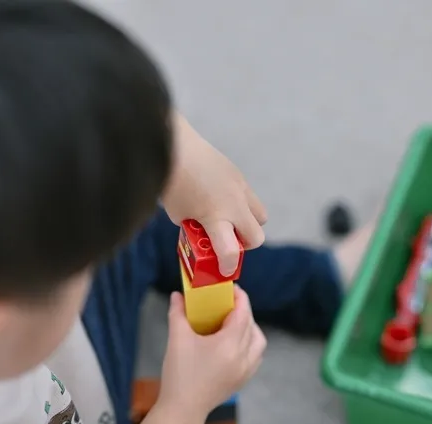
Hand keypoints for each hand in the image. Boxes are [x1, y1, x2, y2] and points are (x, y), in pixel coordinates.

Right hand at [157, 287, 266, 416]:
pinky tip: (237, 344)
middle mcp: (243, 356)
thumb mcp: (177, 339)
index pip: (243, 313)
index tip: (232, 289)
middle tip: (228, 304)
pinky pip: (256, 357)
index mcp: (230, 344)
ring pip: (259, 342)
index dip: (240, 298)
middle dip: (243, 311)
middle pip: (251, 326)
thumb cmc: (179, 373)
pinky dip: (251, 346)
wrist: (182, 410)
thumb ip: (178, 313)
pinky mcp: (243, 380)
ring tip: (234, 323)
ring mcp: (246, 370)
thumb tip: (177, 295)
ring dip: (251, 329)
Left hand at [163, 113, 266, 275]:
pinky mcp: (238, 175)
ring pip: (261, 215)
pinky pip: (249, 196)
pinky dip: (239, 204)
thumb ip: (195, 227)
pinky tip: (217, 196)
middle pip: (257, 235)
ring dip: (248, 223)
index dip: (229, 266)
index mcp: (216, 216)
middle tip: (226, 241)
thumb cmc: (170, 183)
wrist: (172, 146)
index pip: (231, 252)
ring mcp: (240, 188)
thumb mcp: (179, 215)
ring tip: (227, 219)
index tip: (224, 269)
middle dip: (244, 244)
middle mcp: (234, 203)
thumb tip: (203, 231)